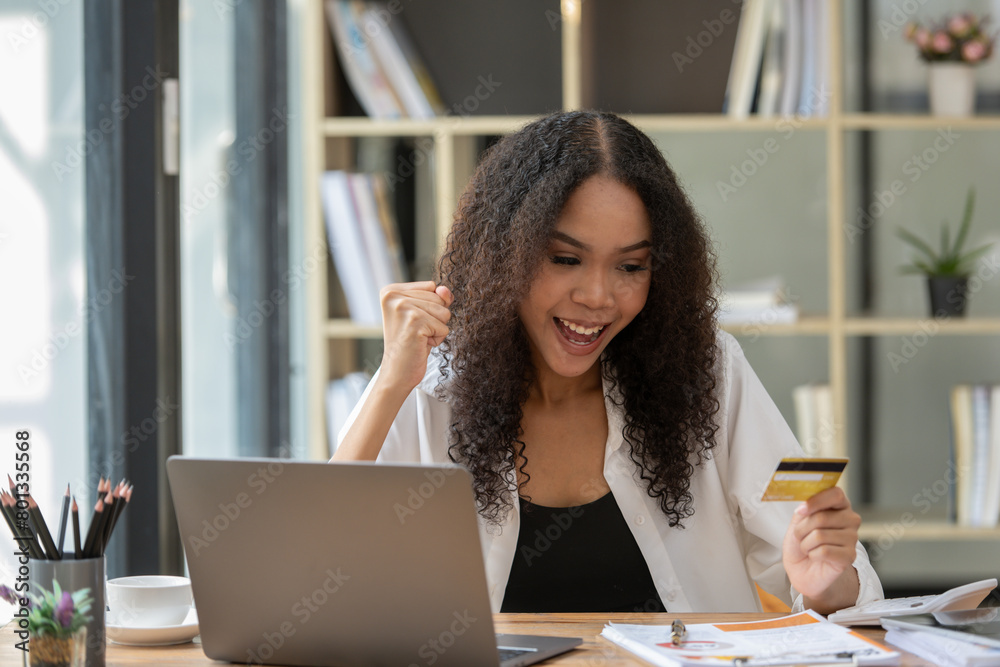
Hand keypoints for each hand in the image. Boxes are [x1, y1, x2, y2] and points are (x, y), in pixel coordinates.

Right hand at [377, 281, 452, 391]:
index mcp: (390, 291)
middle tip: (415, 332)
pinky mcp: (415, 322)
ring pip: (444, 312)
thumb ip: (436, 296)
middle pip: (439, 298)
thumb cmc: (410, 344)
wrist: (397, 372)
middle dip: (434, 318)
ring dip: (436, 329)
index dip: (430, 307)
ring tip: (418, 338)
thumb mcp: (422, 314)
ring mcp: (403, 307)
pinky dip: (437, 339)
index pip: (431, 286)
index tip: (412, 322)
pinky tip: (420, 345)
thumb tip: (445, 290)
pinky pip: (444, 327)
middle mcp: (393, 296)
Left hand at [782, 486, 860, 607]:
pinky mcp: (850, 556)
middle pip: (821, 517)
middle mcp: (850, 519)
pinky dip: (812, 554)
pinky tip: (815, 556)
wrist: (802, 568)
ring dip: (805, 544)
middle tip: (801, 536)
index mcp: (839, 505)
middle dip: (802, 529)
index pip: (835, 493)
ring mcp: (853, 538)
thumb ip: (805, 508)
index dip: (816, 501)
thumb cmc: (802, 541)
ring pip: (819, 535)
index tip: (800, 511)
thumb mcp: (799, 520)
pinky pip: (824, 551)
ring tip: (808, 547)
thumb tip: (804, 504)